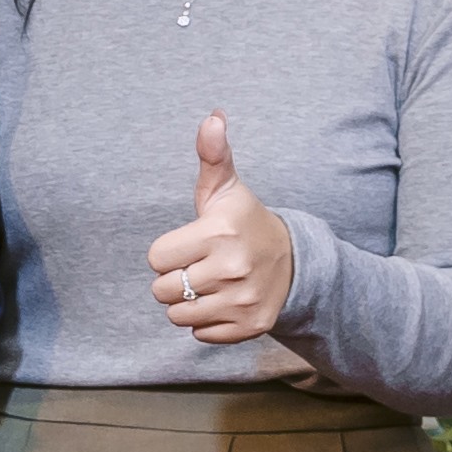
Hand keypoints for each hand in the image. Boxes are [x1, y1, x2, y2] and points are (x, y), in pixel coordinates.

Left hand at [147, 113, 293, 348]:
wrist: (295, 261)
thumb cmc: (244, 222)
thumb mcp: (226, 189)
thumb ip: (212, 156)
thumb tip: (213, 117)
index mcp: (219, 232)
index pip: (155, 258)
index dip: (168, 252)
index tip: (192, 244)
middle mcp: (233, 268)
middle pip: (162, 289)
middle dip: (175, 279)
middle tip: (201, 265)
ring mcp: (244, 299)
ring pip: (178, 314)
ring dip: (187, 302)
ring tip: (212, 284)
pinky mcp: (251, 326)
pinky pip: (199, 334)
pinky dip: (206, 322)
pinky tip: (224, 302)